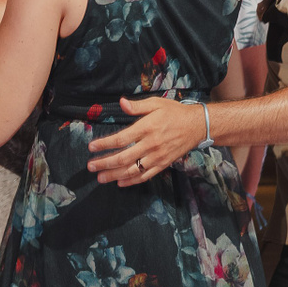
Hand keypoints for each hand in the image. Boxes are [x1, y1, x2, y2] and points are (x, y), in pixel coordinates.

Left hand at [84, 96, 199, 185]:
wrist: (197, 126)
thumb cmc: (174, 112)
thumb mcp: (156, 103)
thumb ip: (137, 106)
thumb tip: (121, 103)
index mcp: (147, 128)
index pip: (121, 139)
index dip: (104, 144)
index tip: (91, 147)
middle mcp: (150, 144)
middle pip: (123, 158)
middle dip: (104, 163)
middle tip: (90, 166)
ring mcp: (157, 157)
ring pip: (132, 170)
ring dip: (114, 175)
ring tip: (100, 178)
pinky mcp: (163, 164)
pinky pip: (145, 176)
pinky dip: (132, 181)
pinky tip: (120, 183)